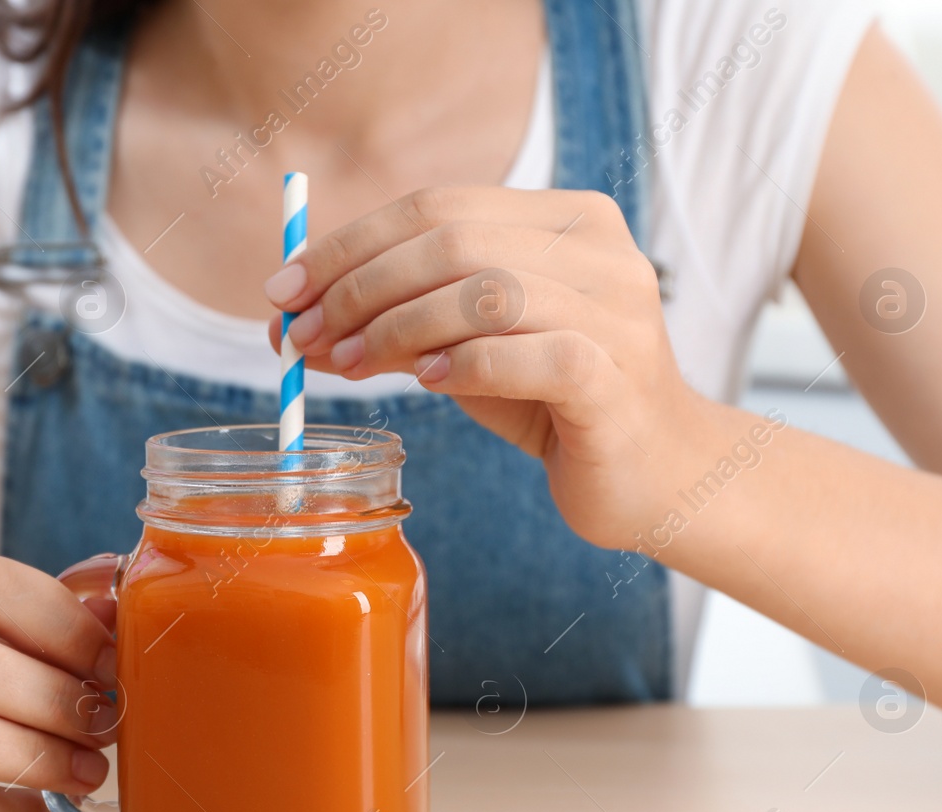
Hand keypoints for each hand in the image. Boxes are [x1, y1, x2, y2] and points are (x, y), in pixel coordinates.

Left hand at [264, 186, 721, 548]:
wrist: (656, 474)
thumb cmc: (554, 400)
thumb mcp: (465, 348)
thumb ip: (399, 323)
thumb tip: (297, 320)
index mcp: (564, 219)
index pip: (437, 206)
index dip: (350, 244)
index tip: (285, 290)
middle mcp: (597, 250)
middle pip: (453, 241)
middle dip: (361, 286)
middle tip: (306, 334)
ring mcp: (616, 311)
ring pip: (486, 291)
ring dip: (399, 328)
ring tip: (349, 364)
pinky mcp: (616, 377)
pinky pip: (529, 354)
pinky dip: (464, 365)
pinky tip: (427, 384)